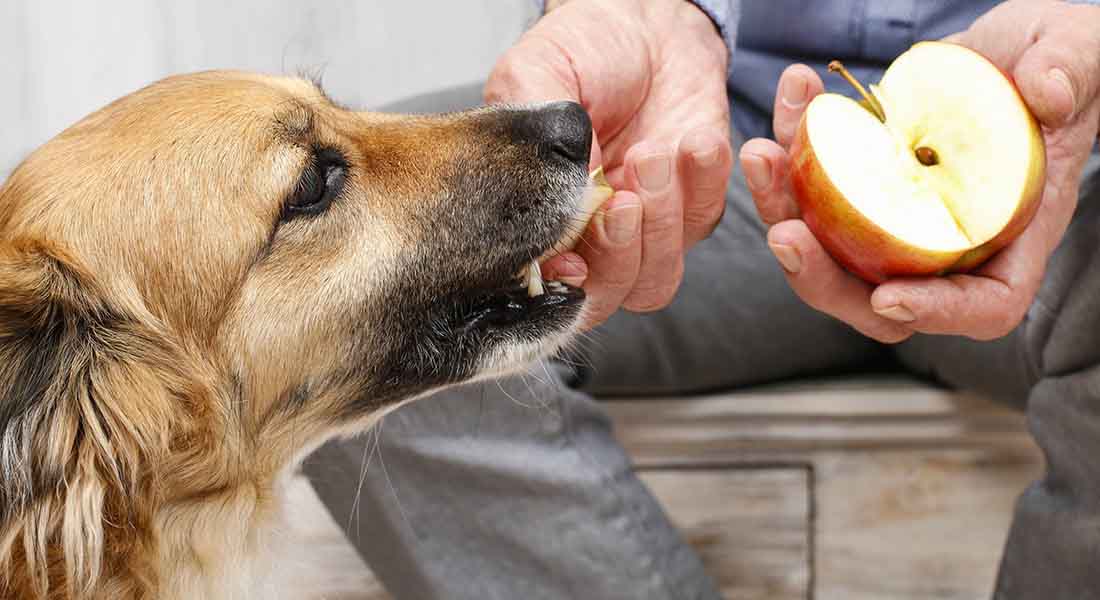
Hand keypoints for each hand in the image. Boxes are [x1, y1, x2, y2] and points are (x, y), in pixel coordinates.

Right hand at [485, 0, 731, 328]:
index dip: (559, 288)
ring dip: (660, 222)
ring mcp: (644, 229)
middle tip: (623, 198)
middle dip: (617, 254)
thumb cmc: (581, 51)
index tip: (571, 261)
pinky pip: (703, 222)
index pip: (544, 286)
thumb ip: (535, 141)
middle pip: (605, 296)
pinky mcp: (695, 205)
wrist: (644, 23)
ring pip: (656, 279)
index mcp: (539, 219)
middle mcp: (590, 237)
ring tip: (653, 152)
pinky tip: (694, 140)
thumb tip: (558, 205)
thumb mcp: (533, 77)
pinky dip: (703, 184)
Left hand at [739, 0, 1099, 342]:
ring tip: (764, 153)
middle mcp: (946, 241)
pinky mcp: (859, 185)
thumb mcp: (1080, 51)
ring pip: (828, 247)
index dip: (935, 314)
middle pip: (878, 297)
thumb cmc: (1060, 59)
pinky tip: (793, 96)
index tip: (888, 298)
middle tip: (784, 233)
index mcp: (1011, 232)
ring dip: (783, 207)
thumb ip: (1071, 70)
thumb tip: (1048, 94)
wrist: (1009, 48)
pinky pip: (812, 187)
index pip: (982, 305)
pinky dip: (791, 148)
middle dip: (823, 276)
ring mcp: (895, 218)